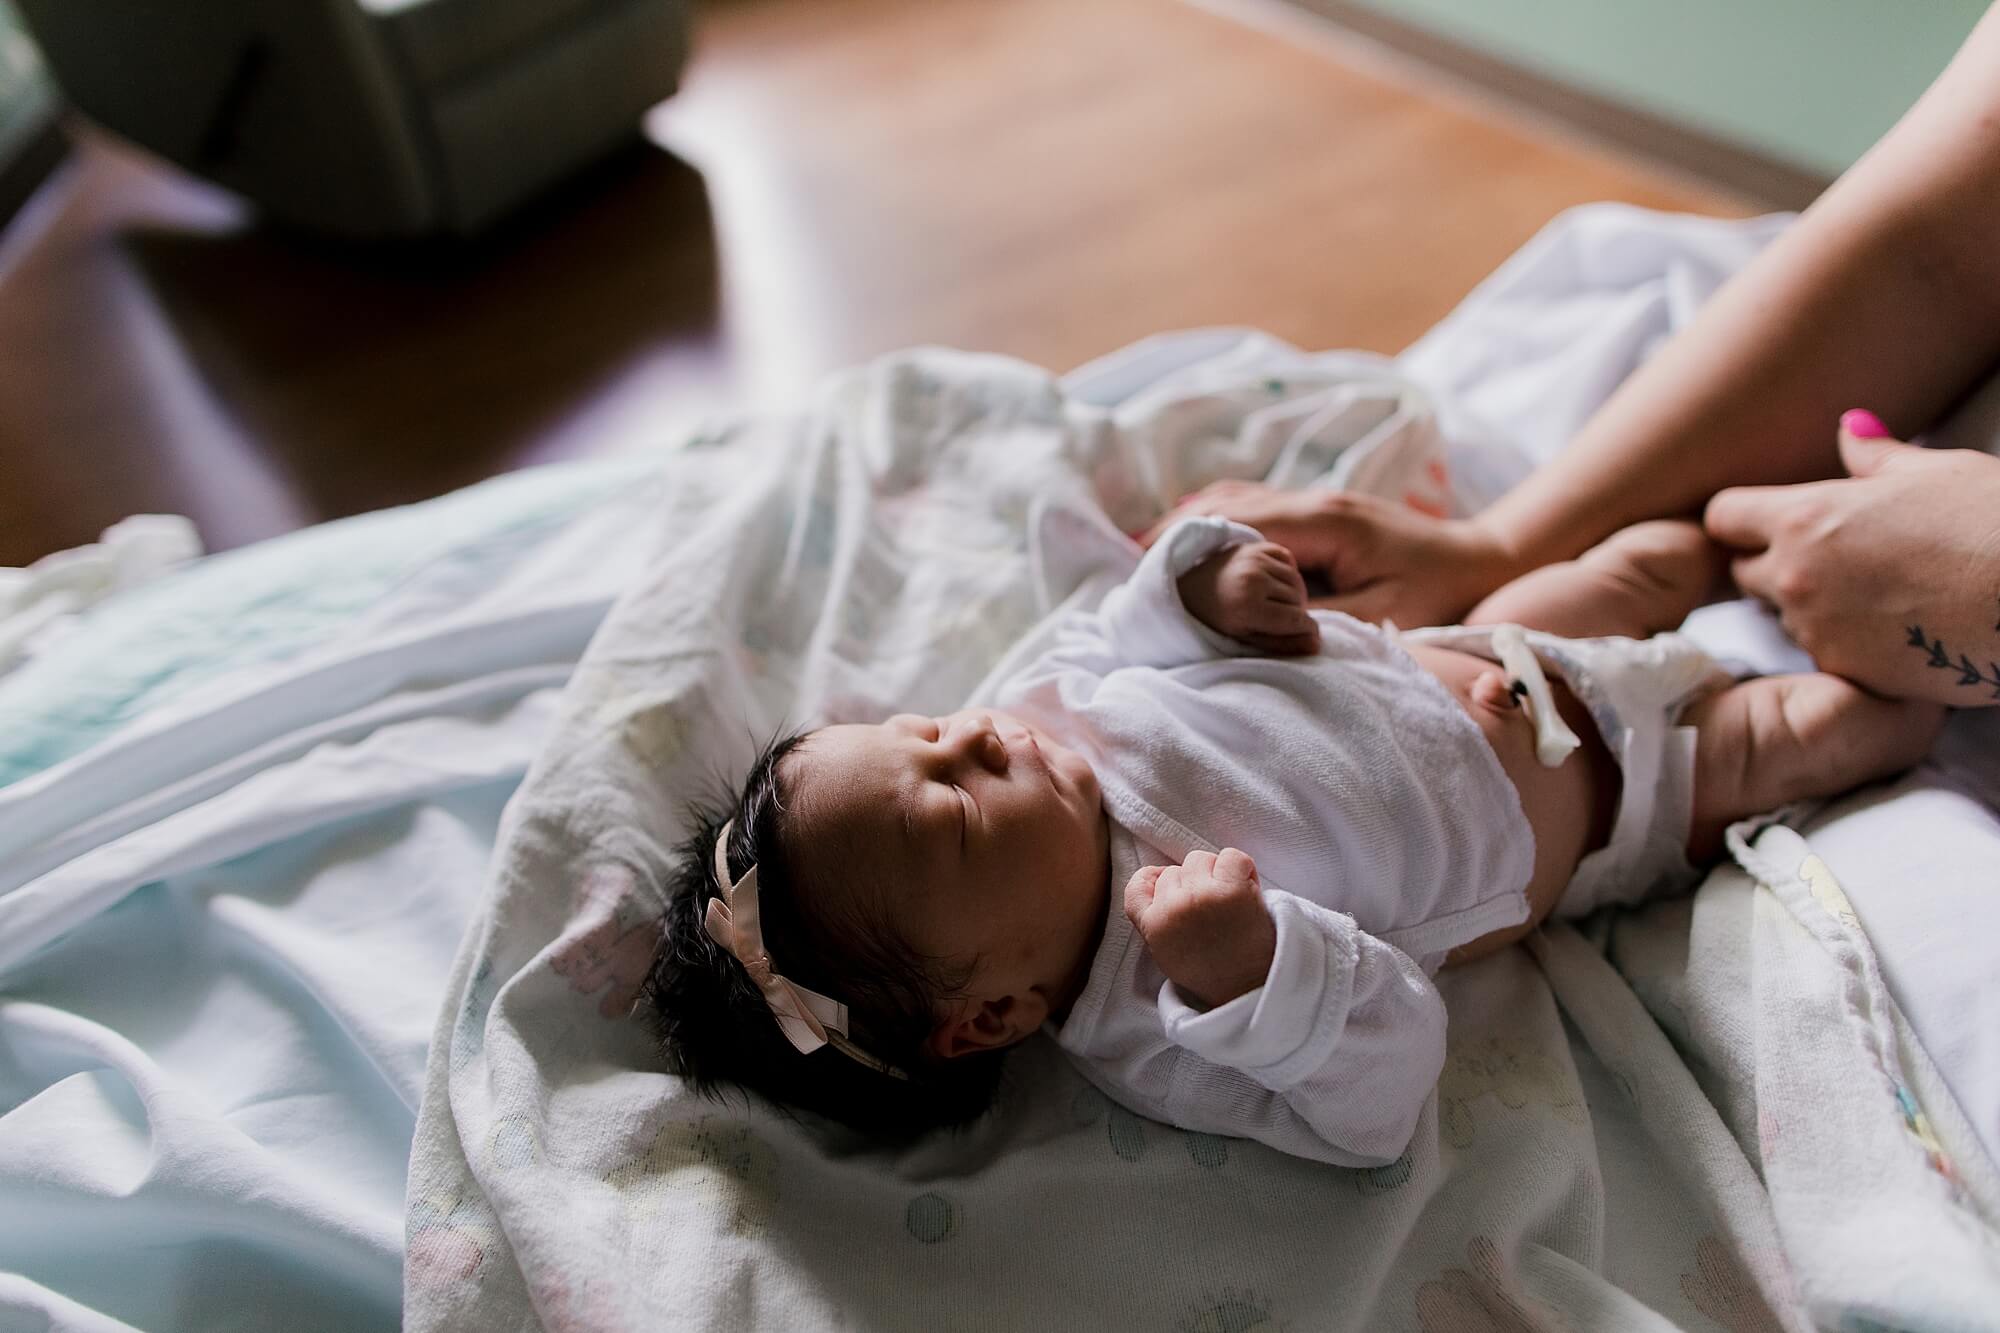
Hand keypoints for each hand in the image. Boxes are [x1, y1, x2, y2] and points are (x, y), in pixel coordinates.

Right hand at [1123, 849, 1275, 1009]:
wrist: (1247, 988)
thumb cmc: (1209, 972)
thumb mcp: (1165, 952)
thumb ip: (1155, 919)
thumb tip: (1157, 880)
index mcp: (1154, 924)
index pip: (1137, 886)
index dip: (1151, 878)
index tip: (1164, 880)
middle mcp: (1174, 906)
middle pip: (1175, 870)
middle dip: (1192, 883)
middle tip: (1211, 907)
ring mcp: (1203, 895)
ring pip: (1201, 859)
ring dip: (1216, 873)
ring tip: (1230, 898)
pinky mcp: (1233, 889)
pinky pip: (1232, 857)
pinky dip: (1242, 868)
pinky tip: (1247, 888)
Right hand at [1143, 481, 1519, 626]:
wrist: (1487, 561)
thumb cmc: (1440, 595)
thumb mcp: (1379, 618)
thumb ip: (1311, 620)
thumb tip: (1245, 623)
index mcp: (1323, 521)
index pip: (1234, 523)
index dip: (1183, 548)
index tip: (1142, 579)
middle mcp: (1310, 501)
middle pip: (1220, 504)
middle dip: (1172, 539)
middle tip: (1131, 579)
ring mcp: (1313, 502)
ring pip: (1230, 500)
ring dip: (1189, 530)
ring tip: (1146, 568)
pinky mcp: (1316, 514)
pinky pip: (1249, 508)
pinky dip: (1214, 527)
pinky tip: (1191, 552)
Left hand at [1178, 541, 1320, 653]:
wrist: (1189, 590)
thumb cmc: (1218, 622)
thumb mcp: (1247, 639)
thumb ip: (1282, 644)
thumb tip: (1317, 643)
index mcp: (1247, 607)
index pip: (1296, 619)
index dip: (1307, 629)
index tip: (1308, 635)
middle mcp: (1252, 578)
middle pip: (1299, 600)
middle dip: (1295, 613)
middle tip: (1278, 620)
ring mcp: (1253, 558)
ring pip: (1296, 580)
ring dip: (1293, 594)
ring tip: (1275, 604)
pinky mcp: (1255, 546)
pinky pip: (1288, 560)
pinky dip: (1286, 572)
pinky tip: (1272, 584)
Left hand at [1705, 412, 1999, 705]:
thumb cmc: (1994, 522)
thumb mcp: (1937, 473)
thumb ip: (1877, 457)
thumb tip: (1850, 427)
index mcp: (1804, 517)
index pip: (1723, 515)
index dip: (1741, 517)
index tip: (1764, 521)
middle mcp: (1794, 576)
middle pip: (1744, 572)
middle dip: (1771, 563)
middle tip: (1832, 558)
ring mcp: (1817, 630)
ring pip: (1784, 619)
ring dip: (1810, 607)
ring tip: (1876, 594)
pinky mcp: (1847, 673)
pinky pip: (1825, 656)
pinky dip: (1846, 645)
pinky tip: (1895, 630)